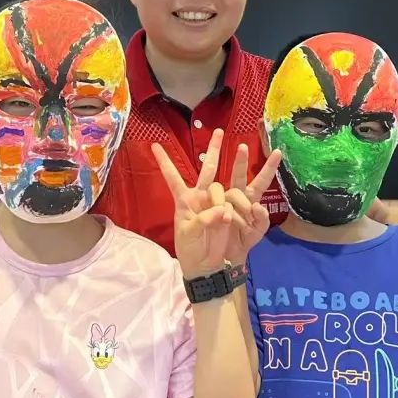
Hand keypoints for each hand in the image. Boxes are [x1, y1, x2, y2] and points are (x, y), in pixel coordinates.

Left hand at [153, 129, 247, 278]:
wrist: (207, 266)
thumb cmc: (191, 250)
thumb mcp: (190, 235)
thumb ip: (204, 220)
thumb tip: (224, 211)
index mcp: (185, 200)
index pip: (173, 178)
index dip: (165, 162)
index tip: (155, 145)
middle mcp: (202, 196)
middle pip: (207, 169)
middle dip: (213, 150)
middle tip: (219, 131)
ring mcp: (218, 202)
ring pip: (226, 180)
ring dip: (236, 164)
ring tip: (242, 147)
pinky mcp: (233, 211)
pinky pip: (240, 201)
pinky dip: (241, 204)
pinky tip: (234, 216)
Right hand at [222, 143, 281, 265]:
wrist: (225, 257)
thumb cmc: (242, 242)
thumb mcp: (257, 233)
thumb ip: (262, 220)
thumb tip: (258, 206)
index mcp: (251, 199)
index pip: (261, 181)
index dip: (269, 167)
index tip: (278, 151)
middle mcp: (236, 195)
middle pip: (239, 174)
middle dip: (241, 160)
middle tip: (243, 147)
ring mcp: (221, 200)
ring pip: (226, 189)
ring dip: (234, 201)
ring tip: (235, 219)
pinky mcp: (209, 207)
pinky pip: (214, 201)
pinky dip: (221, 209)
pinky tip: (224, 218)